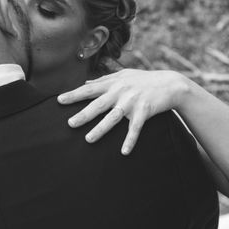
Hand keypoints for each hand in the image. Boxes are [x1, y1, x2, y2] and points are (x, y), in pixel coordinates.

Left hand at [57, 69, 190, 154]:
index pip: (89, 89)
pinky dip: (130, 140)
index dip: (74, 94)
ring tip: (89, 139)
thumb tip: (85, 83)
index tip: (58, 100)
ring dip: (101, 129)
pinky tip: (124, 152)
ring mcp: (132, 102)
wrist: (170, 84)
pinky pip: (135, 128)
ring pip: (113, 117)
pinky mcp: (144, 111)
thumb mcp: (124, 75)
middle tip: (70, 124)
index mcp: (113, 84)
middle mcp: (120, 92)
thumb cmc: (144, 80)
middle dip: (83, 114)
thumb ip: (104, 79)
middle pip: (98, 105)